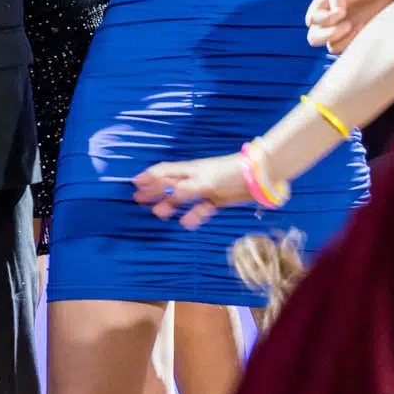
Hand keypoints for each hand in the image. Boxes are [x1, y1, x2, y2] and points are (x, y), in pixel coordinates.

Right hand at [130, 154, 251, 229]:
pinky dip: (193, 216)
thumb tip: (165, 198)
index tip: (135, 183)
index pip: (164, 172)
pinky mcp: (217, 201)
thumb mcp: (202, 182)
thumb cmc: (227, 173)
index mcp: (189, 170)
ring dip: (170, 205)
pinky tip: (187, 223)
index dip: (149, 176)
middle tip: (139, 200)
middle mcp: (194, 179)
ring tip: (159, 214)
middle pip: (170, 185)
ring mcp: (206, 190)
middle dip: (154, 192)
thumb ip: (183, 191)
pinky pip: (201, 209)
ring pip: (183, 199)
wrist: (258, 178)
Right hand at [304, 0, 393, 53]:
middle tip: (348, 25)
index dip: (324, 19)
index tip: (342, 12)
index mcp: (320, 7)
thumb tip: (336, 13)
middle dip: (330, 34)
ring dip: (346, 37)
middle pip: (314, 38)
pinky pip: (349, 48)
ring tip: (359, 24)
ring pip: (331, 46)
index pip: (312, 20)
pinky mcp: (351, 39)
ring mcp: (338, 32)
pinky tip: (364, 27)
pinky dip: (355, 40)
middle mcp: (325, 22)